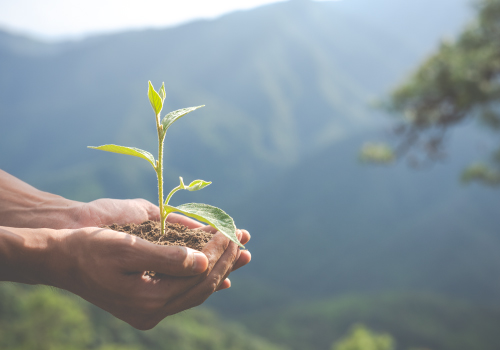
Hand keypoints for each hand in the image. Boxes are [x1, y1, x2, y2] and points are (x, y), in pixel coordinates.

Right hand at [57, 226, 249, 329]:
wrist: (62, 261)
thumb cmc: (91, 248)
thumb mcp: (127, 248)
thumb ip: (167, 257)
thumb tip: (203, 261)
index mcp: (149, 300)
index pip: (199, 276)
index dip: (219, 252)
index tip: (231, 231)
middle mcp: (152, 312)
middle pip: (202, 287)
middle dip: (226, 261)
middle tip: (243, 239)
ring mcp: (150, 312)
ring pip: (196, 292)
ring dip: (219, 270)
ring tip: (240, 253)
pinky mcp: (147, 305)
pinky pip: (184, 295)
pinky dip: (203, 281)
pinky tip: (219, 275)